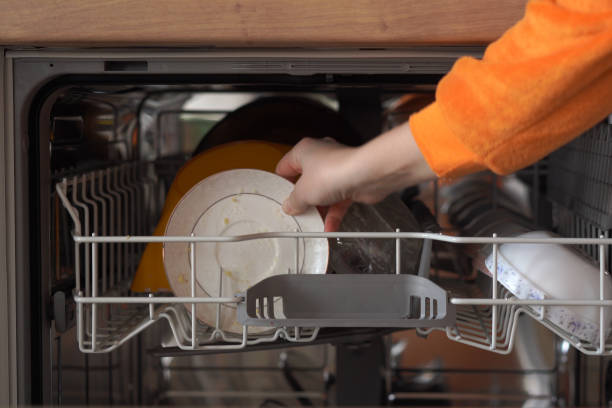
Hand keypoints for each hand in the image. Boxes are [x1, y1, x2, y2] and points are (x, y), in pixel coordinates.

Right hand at [275, 122, 436, 230]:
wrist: (367, 175)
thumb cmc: (335, 171)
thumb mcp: (303, 192)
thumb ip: (293, 201)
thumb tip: (290, 206)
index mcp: (304, 151)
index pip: (285, 166)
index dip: (281, 183)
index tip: (279, 198)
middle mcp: (321, 157)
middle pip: (305, 181)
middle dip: (302, 199)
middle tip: (296, 212)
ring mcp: (337, 170)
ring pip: (323, 193)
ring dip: (319, 209)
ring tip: (312, 223)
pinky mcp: (351, 182)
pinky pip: (338, 201)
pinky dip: (334, 214)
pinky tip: (329, 226)